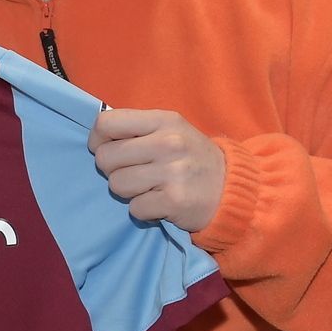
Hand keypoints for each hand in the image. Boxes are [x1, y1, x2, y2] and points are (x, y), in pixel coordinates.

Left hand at [87, 109, 226, 232]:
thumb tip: (98, 137)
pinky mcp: (174, 201)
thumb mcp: (173, 130)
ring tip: (150, 188)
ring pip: (117, 185)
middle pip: (106, 158)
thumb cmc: (193, 158)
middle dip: (113, 169)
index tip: (105, 149)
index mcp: (164, 120)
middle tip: (134, 173)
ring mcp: (172, 172)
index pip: (107, 123)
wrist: (234, 188)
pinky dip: (144, 210)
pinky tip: (161, 203)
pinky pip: (134, 208)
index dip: (97, 139)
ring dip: (129, 192)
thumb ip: (139, 129)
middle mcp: (168, 143)